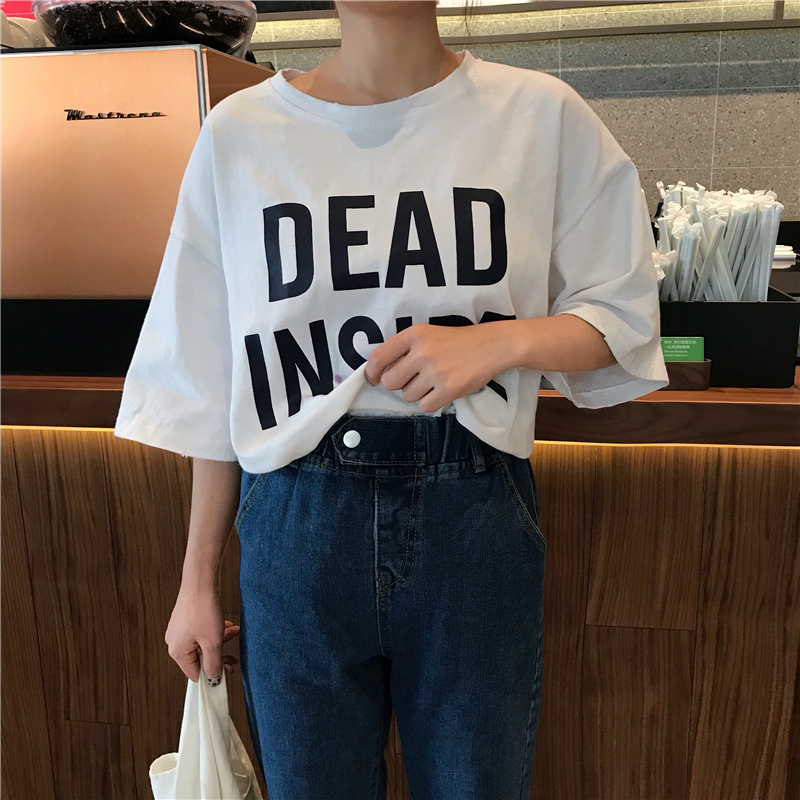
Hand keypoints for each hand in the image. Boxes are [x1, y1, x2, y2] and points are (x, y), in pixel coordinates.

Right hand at [165, 583, 239, 683]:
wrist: (201, 581)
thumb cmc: (203, 610)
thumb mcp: (213, 643)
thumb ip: (213, 664)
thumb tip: (213, 680)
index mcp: (177, 652)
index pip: (195, 674)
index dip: (212, 675)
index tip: (227, 671)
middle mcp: (174, 642)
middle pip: (198, 658)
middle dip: (218, 656)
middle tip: (233, 656)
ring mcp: (179, 630)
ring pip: (201, 643)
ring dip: (218, 641)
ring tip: (233, 633)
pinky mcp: (185, 619)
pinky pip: (200, 632)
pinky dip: (213, 631)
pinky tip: (226, 624)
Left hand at [365, 322, 510, 412]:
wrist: (492, 345)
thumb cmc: (457, 341)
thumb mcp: (428, 335)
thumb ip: (405, 349)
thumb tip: (380, 372)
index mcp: (414, 334)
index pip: (379, 357)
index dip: (371, 372)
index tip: (373, 378)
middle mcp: (423, 352)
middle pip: (389, 382)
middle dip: (398, 384)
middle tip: (413, 379)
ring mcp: (436, 371)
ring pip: (408, 396)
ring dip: (417, 393)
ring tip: (434, 381)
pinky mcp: (450, 389)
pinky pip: (425, 406)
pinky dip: (431, 402)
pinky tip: (442, 390)